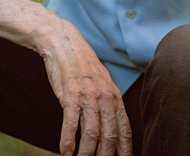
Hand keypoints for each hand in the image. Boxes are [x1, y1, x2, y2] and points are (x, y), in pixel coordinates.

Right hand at [40, 14, 132, 155]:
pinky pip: (70, 124)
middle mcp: (104, 96)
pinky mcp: (69, 94)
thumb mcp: (102, 82)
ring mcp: (87, 95)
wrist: (64, 44)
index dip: (125, 150)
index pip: (124, 129)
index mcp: (114, 95)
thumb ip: (108, 103)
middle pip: (110, 135)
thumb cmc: (82, 66)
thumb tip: (112, 128)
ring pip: (91, 133)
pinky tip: (65, 152)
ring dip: (86, 154)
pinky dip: (68, 142)